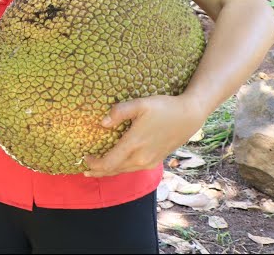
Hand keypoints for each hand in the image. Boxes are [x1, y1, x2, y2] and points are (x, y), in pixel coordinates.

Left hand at [82, 94, 205, 177]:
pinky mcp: (156, 160)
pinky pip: (133, 169)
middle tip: (84, 170)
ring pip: (124, 170)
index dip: (95, 164)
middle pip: (114, 170)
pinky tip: (117, 165)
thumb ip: (119, 111)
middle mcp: (142, 157)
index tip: (84, 158)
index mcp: (135, 144)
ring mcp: (150, 161)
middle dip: (99, 171)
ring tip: (97, 170)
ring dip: (109, 171)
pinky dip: (121, 169)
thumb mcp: (140, 103)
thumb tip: (102, 123)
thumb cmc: (164, 107)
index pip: (109, 162)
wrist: (189, 116)